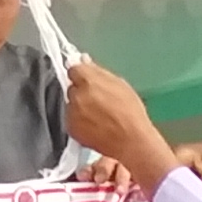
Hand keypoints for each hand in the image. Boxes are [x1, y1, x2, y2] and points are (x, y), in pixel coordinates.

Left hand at [63, 61, 175, 184]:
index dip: (83, 76)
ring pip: (71, 104)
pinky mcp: (70, 127)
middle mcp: (76, 94)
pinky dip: (79, 121)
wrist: (130, 140)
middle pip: (72, 87)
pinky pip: (71, 120)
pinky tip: (94, 125)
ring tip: (99, 116)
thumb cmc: (130, 113)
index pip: (74, 69)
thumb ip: (98, 72)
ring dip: (80, 107)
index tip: (88, 81)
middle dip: (82, 92)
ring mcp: (71, 112)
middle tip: (98, 101)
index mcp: (88, 79)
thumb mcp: (120, 84)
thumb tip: (84, 61)